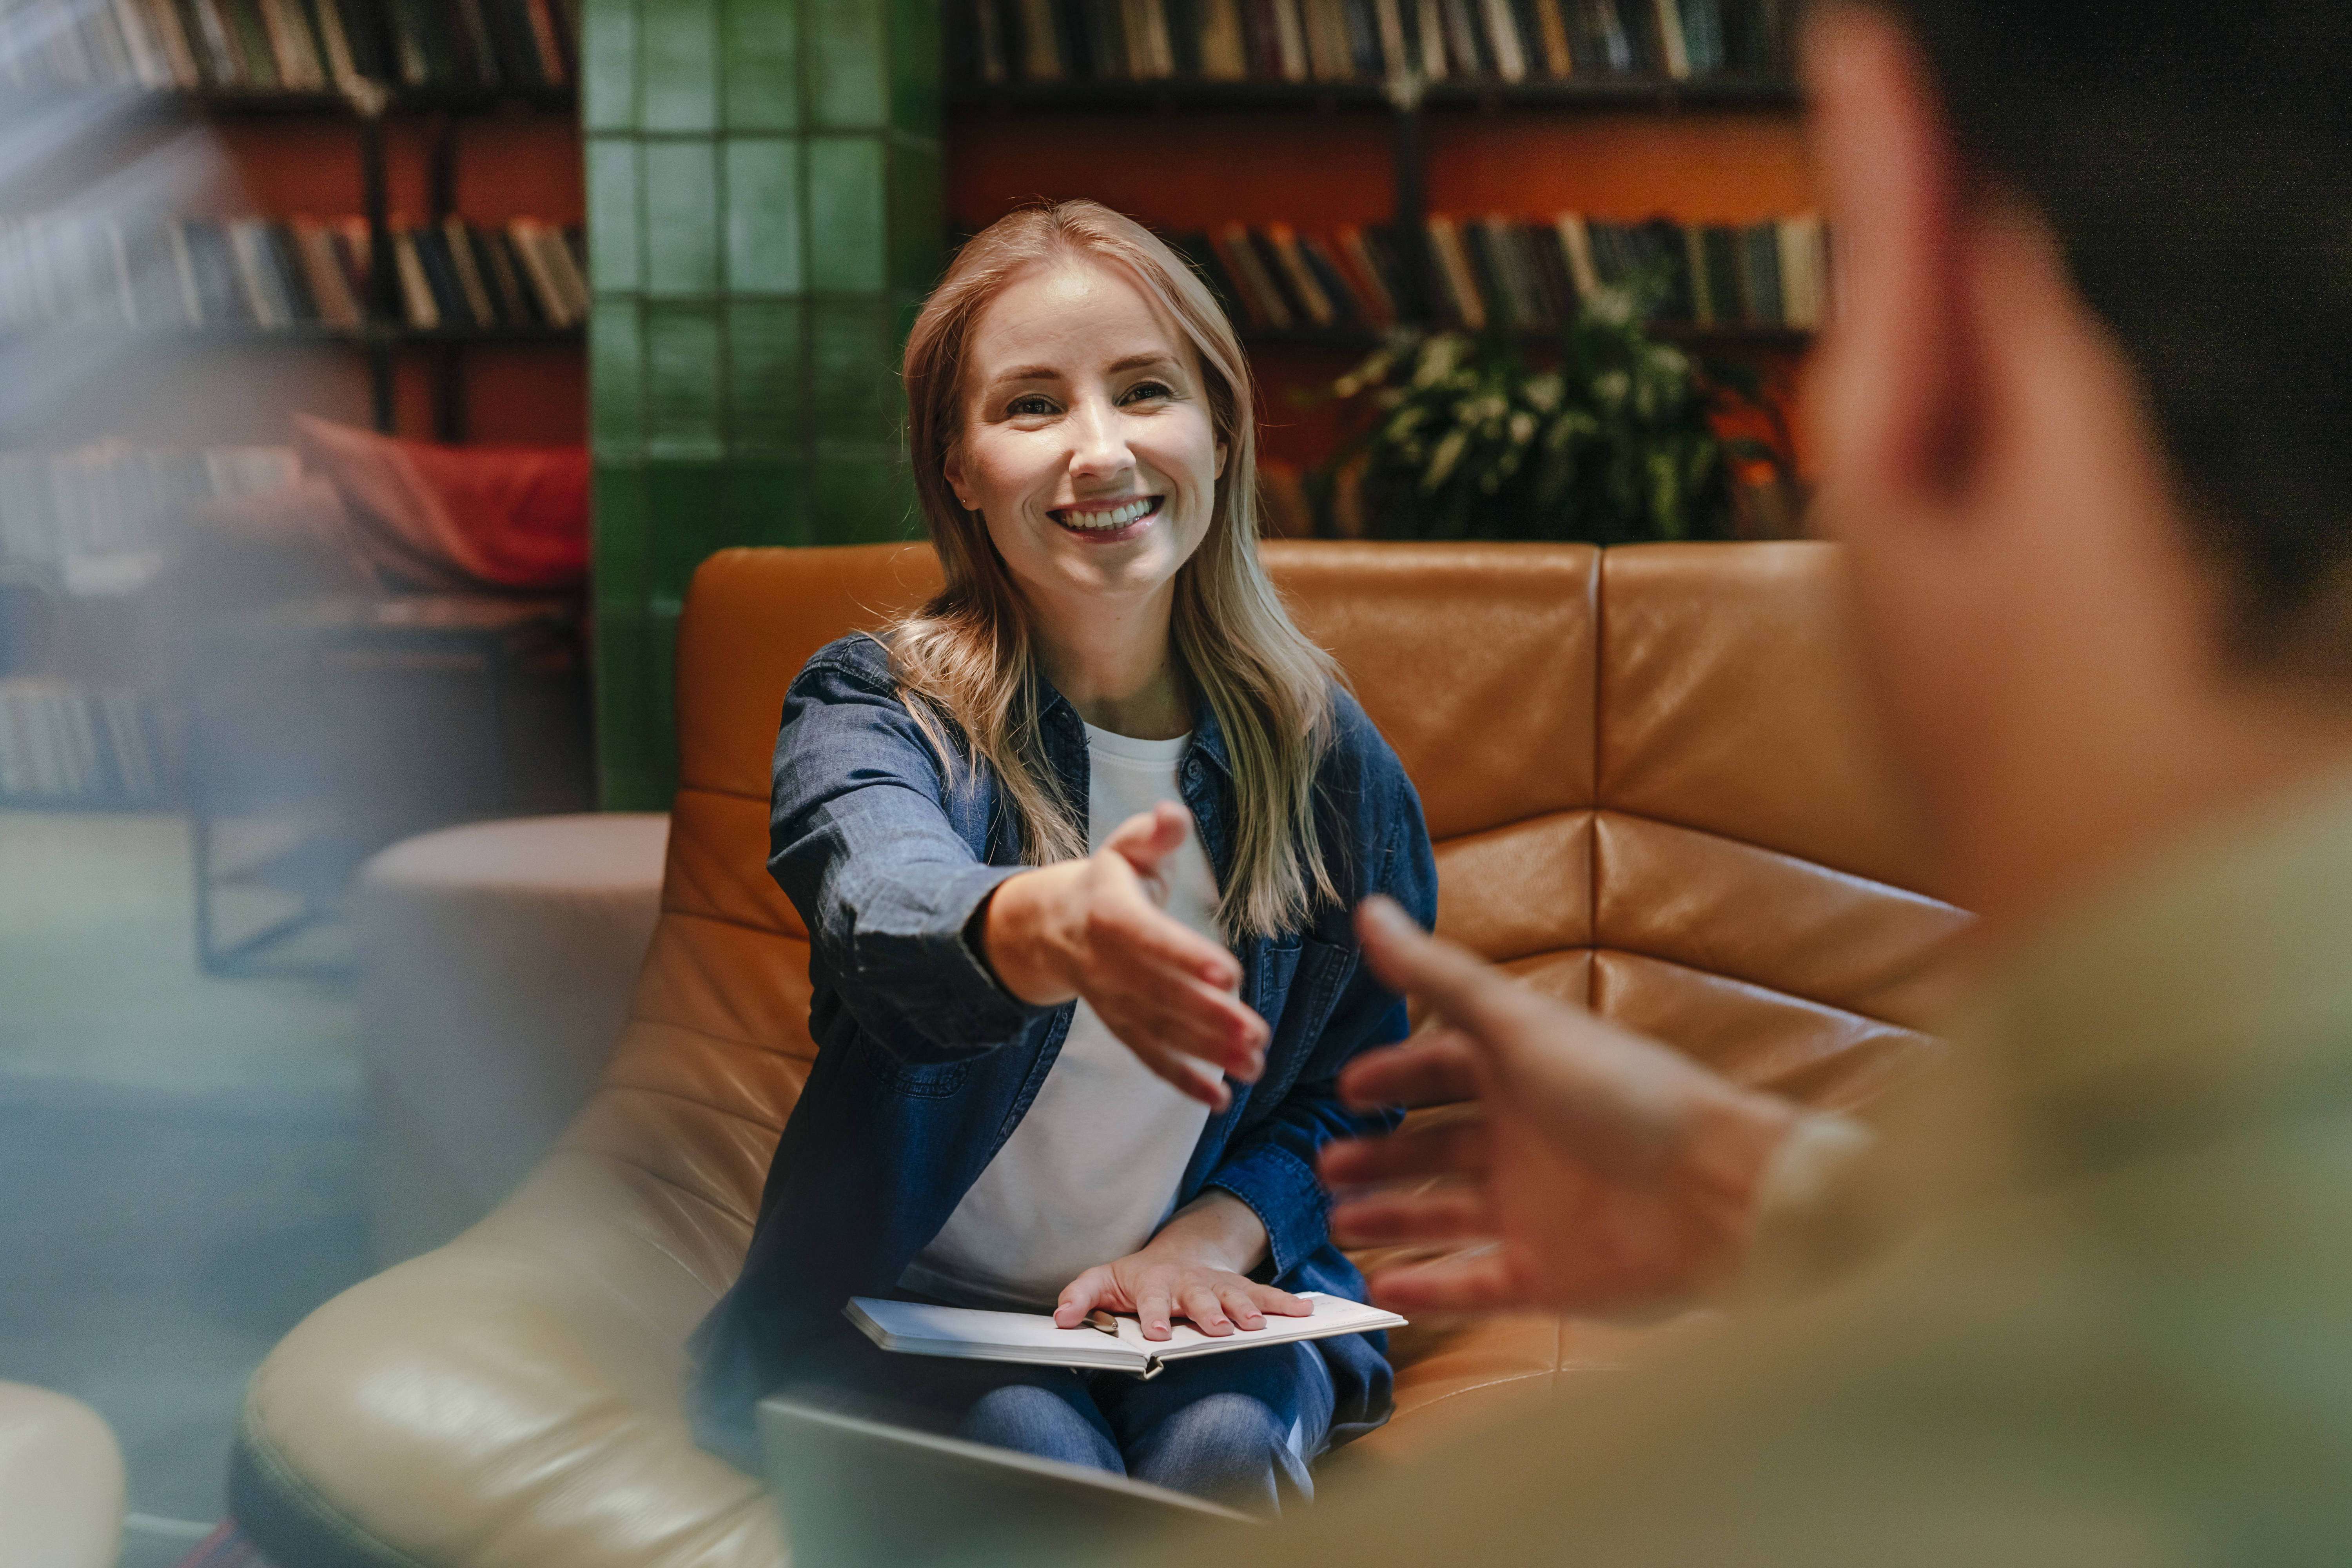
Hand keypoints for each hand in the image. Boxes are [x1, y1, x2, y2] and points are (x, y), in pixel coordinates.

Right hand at [982, 802, 1268, 1109]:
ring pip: (1159, 1031)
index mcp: (1110, 914)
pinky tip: (1220, 1099)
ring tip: (1254, 1065)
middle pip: (1160, 994)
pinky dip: (1183, 1079)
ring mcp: (1112, 1001)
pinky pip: (1149, 1056)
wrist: (1051, 927)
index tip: (1231, 973)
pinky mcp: (1120, 1025)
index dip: (1187, 957)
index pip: (1150, 938)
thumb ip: (1152, 835)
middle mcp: (1106, 965)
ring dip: (1206, 1053)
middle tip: (1257, 1035)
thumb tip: (1172, 815)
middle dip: (1210, 1017)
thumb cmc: (1107, 882)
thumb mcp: (1126, 849)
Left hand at [1053, 1194, 1310, 1340]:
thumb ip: (1080, 1295)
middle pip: (1199, 1296)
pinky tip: (1306, 1312)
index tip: (1156, 1335)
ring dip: (1248, 1309)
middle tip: (1216, 1329)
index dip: (1153, 1316)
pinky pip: (1265, 1294)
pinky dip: (1286, 1302)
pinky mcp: (1240, 1289)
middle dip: (1208, 1312)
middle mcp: (1188, 1282)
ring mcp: (1217, 1284)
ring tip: (1260, 1324)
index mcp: (1153, 1282)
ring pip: (1235, 1294)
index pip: (1151, 1299)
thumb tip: (1060, 1316)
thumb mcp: (1102, 1280)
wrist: (1175, 1257)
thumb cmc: (1137, 1278)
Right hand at [1318, 897, 1801, 1318]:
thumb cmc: (1625, 1095)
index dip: (1397, 1076)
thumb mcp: (1519, 1024)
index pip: (1445, 1070)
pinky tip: (1376, 1287)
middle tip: (1326, 1163)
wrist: (1715, 1194)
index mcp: (1524, 1076)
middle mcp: (1526, 1143)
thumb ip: (1438, 976)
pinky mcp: (1545, 1277)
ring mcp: (1534, 1212)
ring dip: (1391, 1219)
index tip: (1346, 1088)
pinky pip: (1471, 1287)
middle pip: (1439, 1149)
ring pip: (1444, 1218)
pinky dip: (1426, 1290)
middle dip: (1382, 1156)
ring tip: (1336, 1221)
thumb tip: (1368, 911)